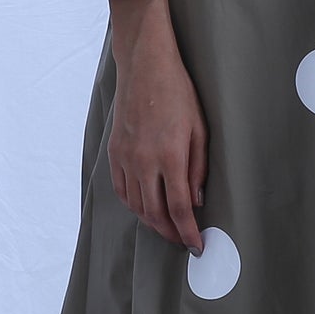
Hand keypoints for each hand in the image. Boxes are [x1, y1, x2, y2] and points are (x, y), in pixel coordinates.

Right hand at [104, 0, 207, 251]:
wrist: (145, 67)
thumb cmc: (178, 93)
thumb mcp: (200, 129)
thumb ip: (198, 167)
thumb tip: (196, 200)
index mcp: (169, 156)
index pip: (179, 208)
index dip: (188, 232)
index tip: (196, 246)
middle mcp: (143, 161)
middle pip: (154, 213)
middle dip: (170, 233)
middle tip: (183, 241)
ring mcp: (125, 157)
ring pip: (136, 205)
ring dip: (152, 222)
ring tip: (167, 228)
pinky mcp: (114, 152)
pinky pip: (121, 189)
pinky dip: (133, 205)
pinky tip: (145, 208)